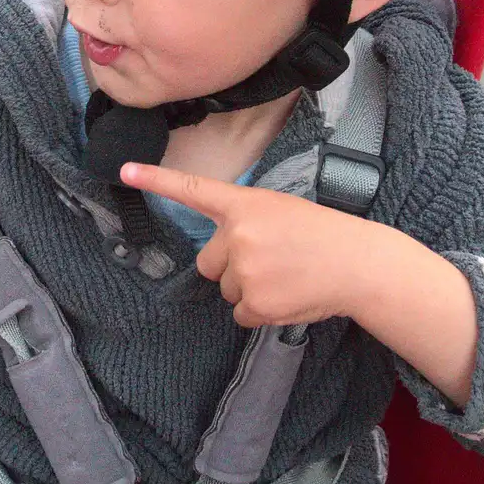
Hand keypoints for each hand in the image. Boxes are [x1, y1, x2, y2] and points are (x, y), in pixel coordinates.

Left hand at [121, 162, 385, 326]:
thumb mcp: (280, 211)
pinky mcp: (254, 302)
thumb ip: (245, 224)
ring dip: (249, 288)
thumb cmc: (323, 235)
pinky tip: (288, 296)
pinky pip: (241, 314)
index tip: (124, 170)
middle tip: (272, 261)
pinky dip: (261, 311)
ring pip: (226, 289)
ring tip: (286, 277)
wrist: (359, 264)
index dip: (155, 179)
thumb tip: (226, 255)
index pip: (192, 189)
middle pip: (208, 262)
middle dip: (231, 266)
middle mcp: (237, 234)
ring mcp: (244, 269)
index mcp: (244, 204)